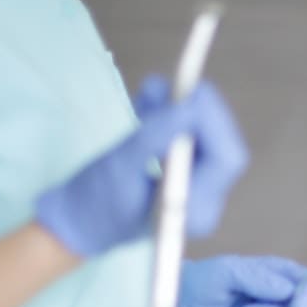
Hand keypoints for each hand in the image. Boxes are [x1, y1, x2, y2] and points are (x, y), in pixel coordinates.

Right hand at [35, 77, 247, 257]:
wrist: (81, 221)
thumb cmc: (95, 202)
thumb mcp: (119, 166)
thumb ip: (154, 136)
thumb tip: (188, 106)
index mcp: (195, 211)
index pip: (226, 159)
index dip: (214, 120)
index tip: (189, 90)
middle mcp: (207, 203)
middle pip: (224, 146)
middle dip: (200, 110)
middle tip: (170, 85)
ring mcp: (200, 191)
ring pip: (210, 139)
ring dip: (185, 110)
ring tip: (151, 92)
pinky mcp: (188, 177)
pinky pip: (193, 140)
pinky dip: (175, 118)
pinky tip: (151, 104)